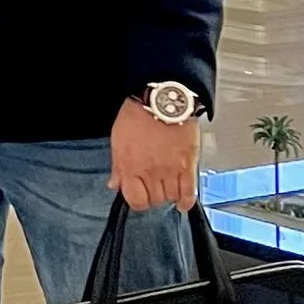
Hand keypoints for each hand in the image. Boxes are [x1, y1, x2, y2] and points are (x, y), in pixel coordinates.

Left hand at [112, 97, 199, 212]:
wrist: (163, 101)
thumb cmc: (139, 115)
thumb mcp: (118, 139)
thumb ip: (117, 166)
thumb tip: (115, 184)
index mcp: (130, 166)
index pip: (134, 200)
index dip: (136, 201)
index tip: (138, 197)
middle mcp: (150, 172)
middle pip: (154, 200)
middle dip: (152, 197)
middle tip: (152, 189)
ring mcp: (170, 171)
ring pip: (170, 198)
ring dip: (167, 196)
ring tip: (166, 188)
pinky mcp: (188, 167)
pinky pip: (189, 193)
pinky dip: (186, 201)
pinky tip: (182, 202)